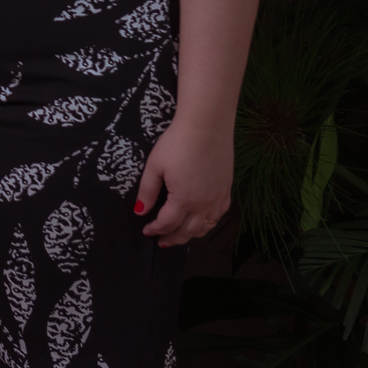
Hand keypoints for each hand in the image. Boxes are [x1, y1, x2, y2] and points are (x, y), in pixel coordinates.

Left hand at [136, 116, 231, 246]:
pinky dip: (209, 223)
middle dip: (173, 238)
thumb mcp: (155, 165)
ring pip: (206, 227)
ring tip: (180, 235)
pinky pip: (219, 215)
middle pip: (188, 231)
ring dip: (191, 234)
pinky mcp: (227, 189)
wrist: (207, 126)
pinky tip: (202, 221)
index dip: (155, 230)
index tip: (146, 231)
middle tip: (161, 242)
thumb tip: (140, 210)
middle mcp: (203, 204)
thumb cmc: (178, 143)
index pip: (167, 223)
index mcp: (183, 200)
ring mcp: (218, 198)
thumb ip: (148, 191)